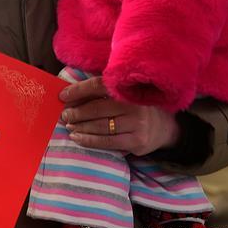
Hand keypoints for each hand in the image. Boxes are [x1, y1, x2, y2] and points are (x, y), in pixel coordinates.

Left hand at [59, 76, 179, 155]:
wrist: (164, 127)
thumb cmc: (135, 107)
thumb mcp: (124, 94)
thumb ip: (102, 92)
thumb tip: (69, 95)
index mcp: (129, 89)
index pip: (98, 86)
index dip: (78, 90)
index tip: (63, 95)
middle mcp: (135, 105)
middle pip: (97, 108)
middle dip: (76, 112)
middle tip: (64, 115)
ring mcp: (137, 124)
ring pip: (100, 126)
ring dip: (80, 127)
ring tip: (68, 126)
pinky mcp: (137, 141)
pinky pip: (107, 142)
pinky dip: (89, 140)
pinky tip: (77, 137)